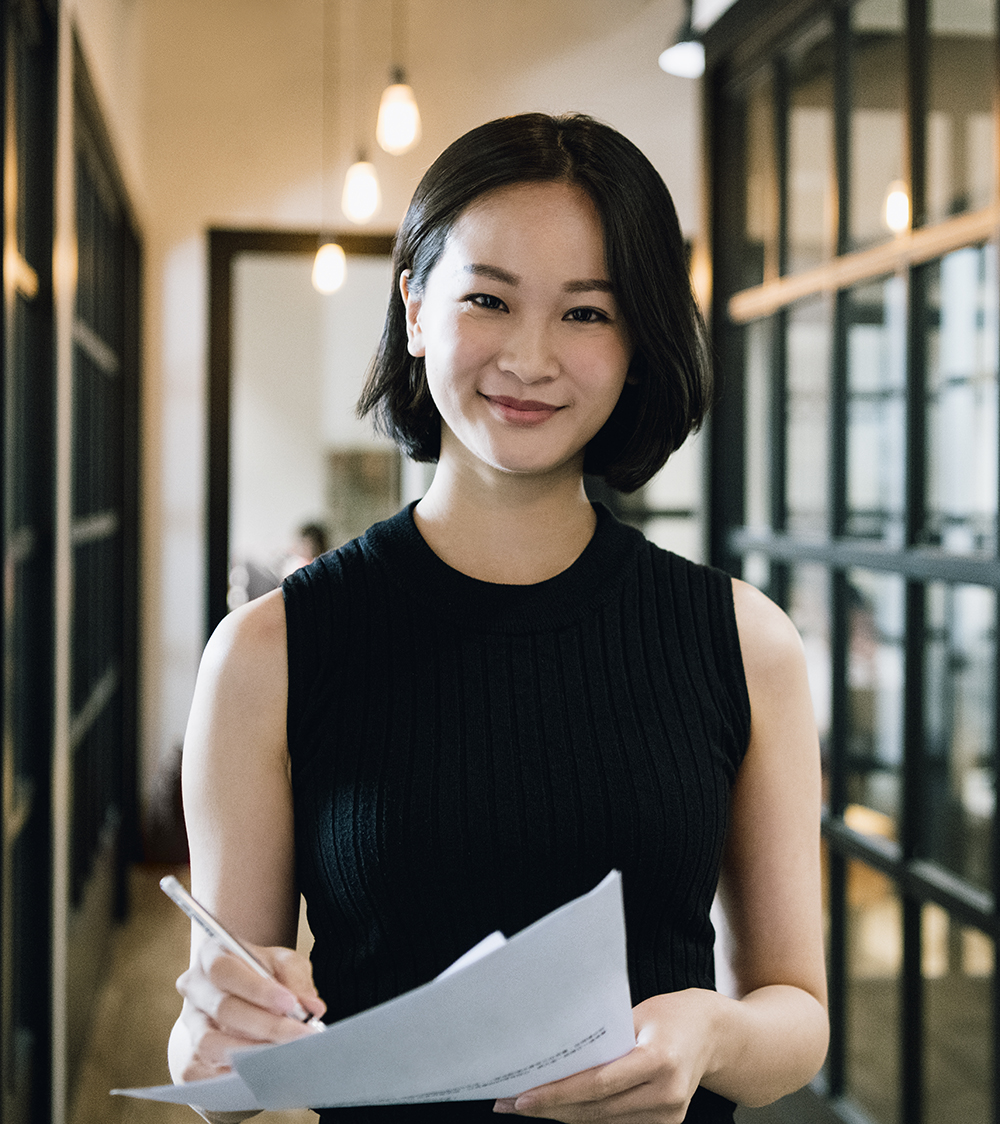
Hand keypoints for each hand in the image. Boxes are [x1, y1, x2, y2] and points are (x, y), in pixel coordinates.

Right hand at [169, 939, 326, 1082]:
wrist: (238, 993)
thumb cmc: (263, 973)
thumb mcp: (283, 963)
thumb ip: (297, 980)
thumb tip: (313, 1009)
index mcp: (211, 955)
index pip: (225, 970)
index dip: (256, 989)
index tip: (289, 1003)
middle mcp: (195, 989)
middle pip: (222, 1008)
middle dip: (265, 1025)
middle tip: (300, 1036)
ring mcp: (188, 1026)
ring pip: (210, 1043)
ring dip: (250, 1053)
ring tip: (285, 1056)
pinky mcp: (188, 1059)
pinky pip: (201, 1074)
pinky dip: (229, 1077)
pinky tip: (260, 1075)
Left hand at [493, 990, 722, 1122]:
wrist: (715, 1033)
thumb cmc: (670, 1014)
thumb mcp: (637, 1014)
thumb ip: (603, 1037)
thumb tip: (554, 1052)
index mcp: (659, 1060)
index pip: (596, 1085)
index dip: (556, 1094)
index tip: (522, 1097)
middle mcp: (666, 1094)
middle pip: (595, 1110)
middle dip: (550, 1108)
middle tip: (509, 1102)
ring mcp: (669, 1116)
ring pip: (602, 1122)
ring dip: (563, 1115)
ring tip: (527, 1105)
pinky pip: (616, 1123)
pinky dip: (587, 1116)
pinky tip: (561, 1107)